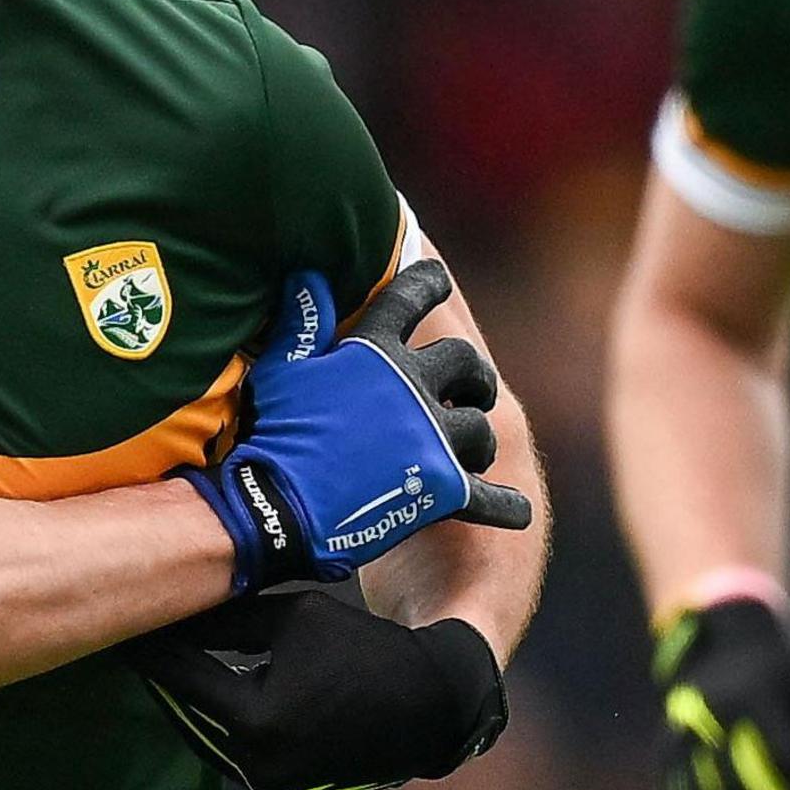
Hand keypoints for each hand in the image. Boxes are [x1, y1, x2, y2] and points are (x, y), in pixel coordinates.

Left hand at [127, 588, 506, 789]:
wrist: (433, 700)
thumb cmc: (364, 647)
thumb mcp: (290, 619)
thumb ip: (225, 620)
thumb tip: (172, 607)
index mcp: (258, 722)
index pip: (183, 677)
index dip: (152, 648)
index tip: (123, 625)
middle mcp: (261, 769)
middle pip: (190, 715)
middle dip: (167, 678)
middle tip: (138, 643)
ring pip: (213, 742)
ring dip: (193, 707)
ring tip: (169, 669)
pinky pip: (243, 762)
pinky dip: (227, 733)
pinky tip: (211, 702)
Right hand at [185, 258, 531, 594]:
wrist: (278, 508)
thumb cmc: (274, 434)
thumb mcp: (281, 369)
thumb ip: (303, 322)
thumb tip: (309, 277)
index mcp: (376, 352)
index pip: (410, 298)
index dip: (427, 282)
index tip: (438, 279)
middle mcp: (414, 387)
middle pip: (468, 364)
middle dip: (474, 376)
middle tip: (471, 389)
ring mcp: (434, 438)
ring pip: (482, 430)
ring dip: (479, 440)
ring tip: (473, 452)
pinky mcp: (445, 489)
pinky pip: (492, 497)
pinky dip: (506, 506)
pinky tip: (515, 512)